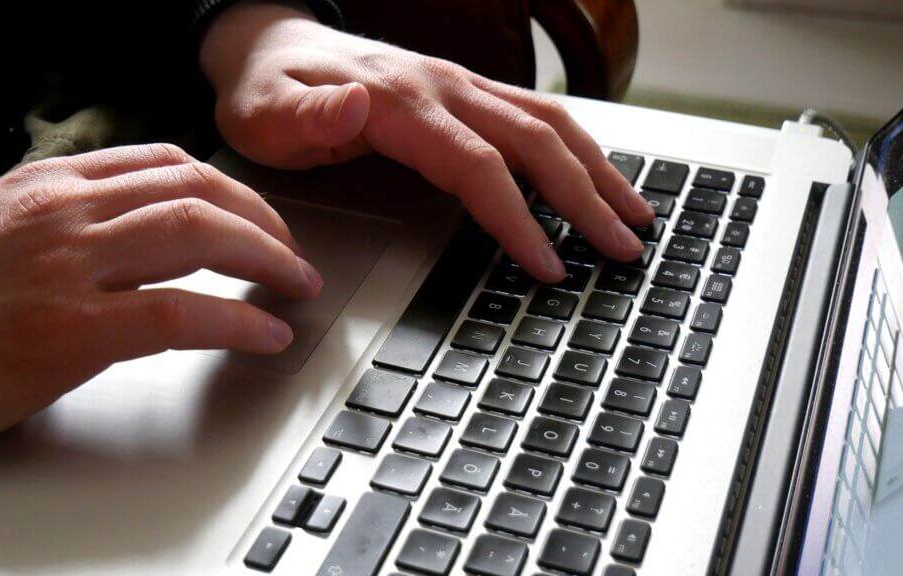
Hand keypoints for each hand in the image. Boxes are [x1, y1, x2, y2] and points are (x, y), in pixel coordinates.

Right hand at [0, 144, 321, 458]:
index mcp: (47, 185)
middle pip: (198, 191)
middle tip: (292, 255)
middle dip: (265, 223)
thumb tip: (132, 225)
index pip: (167, 162)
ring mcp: (64, 267)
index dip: (233, 190)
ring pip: (200, 235)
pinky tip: (265, 334)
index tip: (260, 218)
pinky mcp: (66, 332)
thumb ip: (62, 218)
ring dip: (268, 259)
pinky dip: (237, 321)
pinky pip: (180, 313)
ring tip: (296, 284)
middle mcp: (62, 211)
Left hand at [199, 3, 653, 282]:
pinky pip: (534, 114)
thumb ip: (309, 114)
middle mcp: (442, 87)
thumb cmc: (265, 90)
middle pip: (534, 140)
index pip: (478, 164)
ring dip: (597, 169)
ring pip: (548, 121)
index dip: (518, 216)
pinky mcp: (463, 92)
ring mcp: (458, 85)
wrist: (265, 44)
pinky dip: (576, 148)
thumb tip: (355, 104)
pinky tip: (595, 175)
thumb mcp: (265, 110)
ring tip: (637, 213)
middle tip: (624, 249)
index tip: (550, 263)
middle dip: (585, 198)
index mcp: (400, 101)